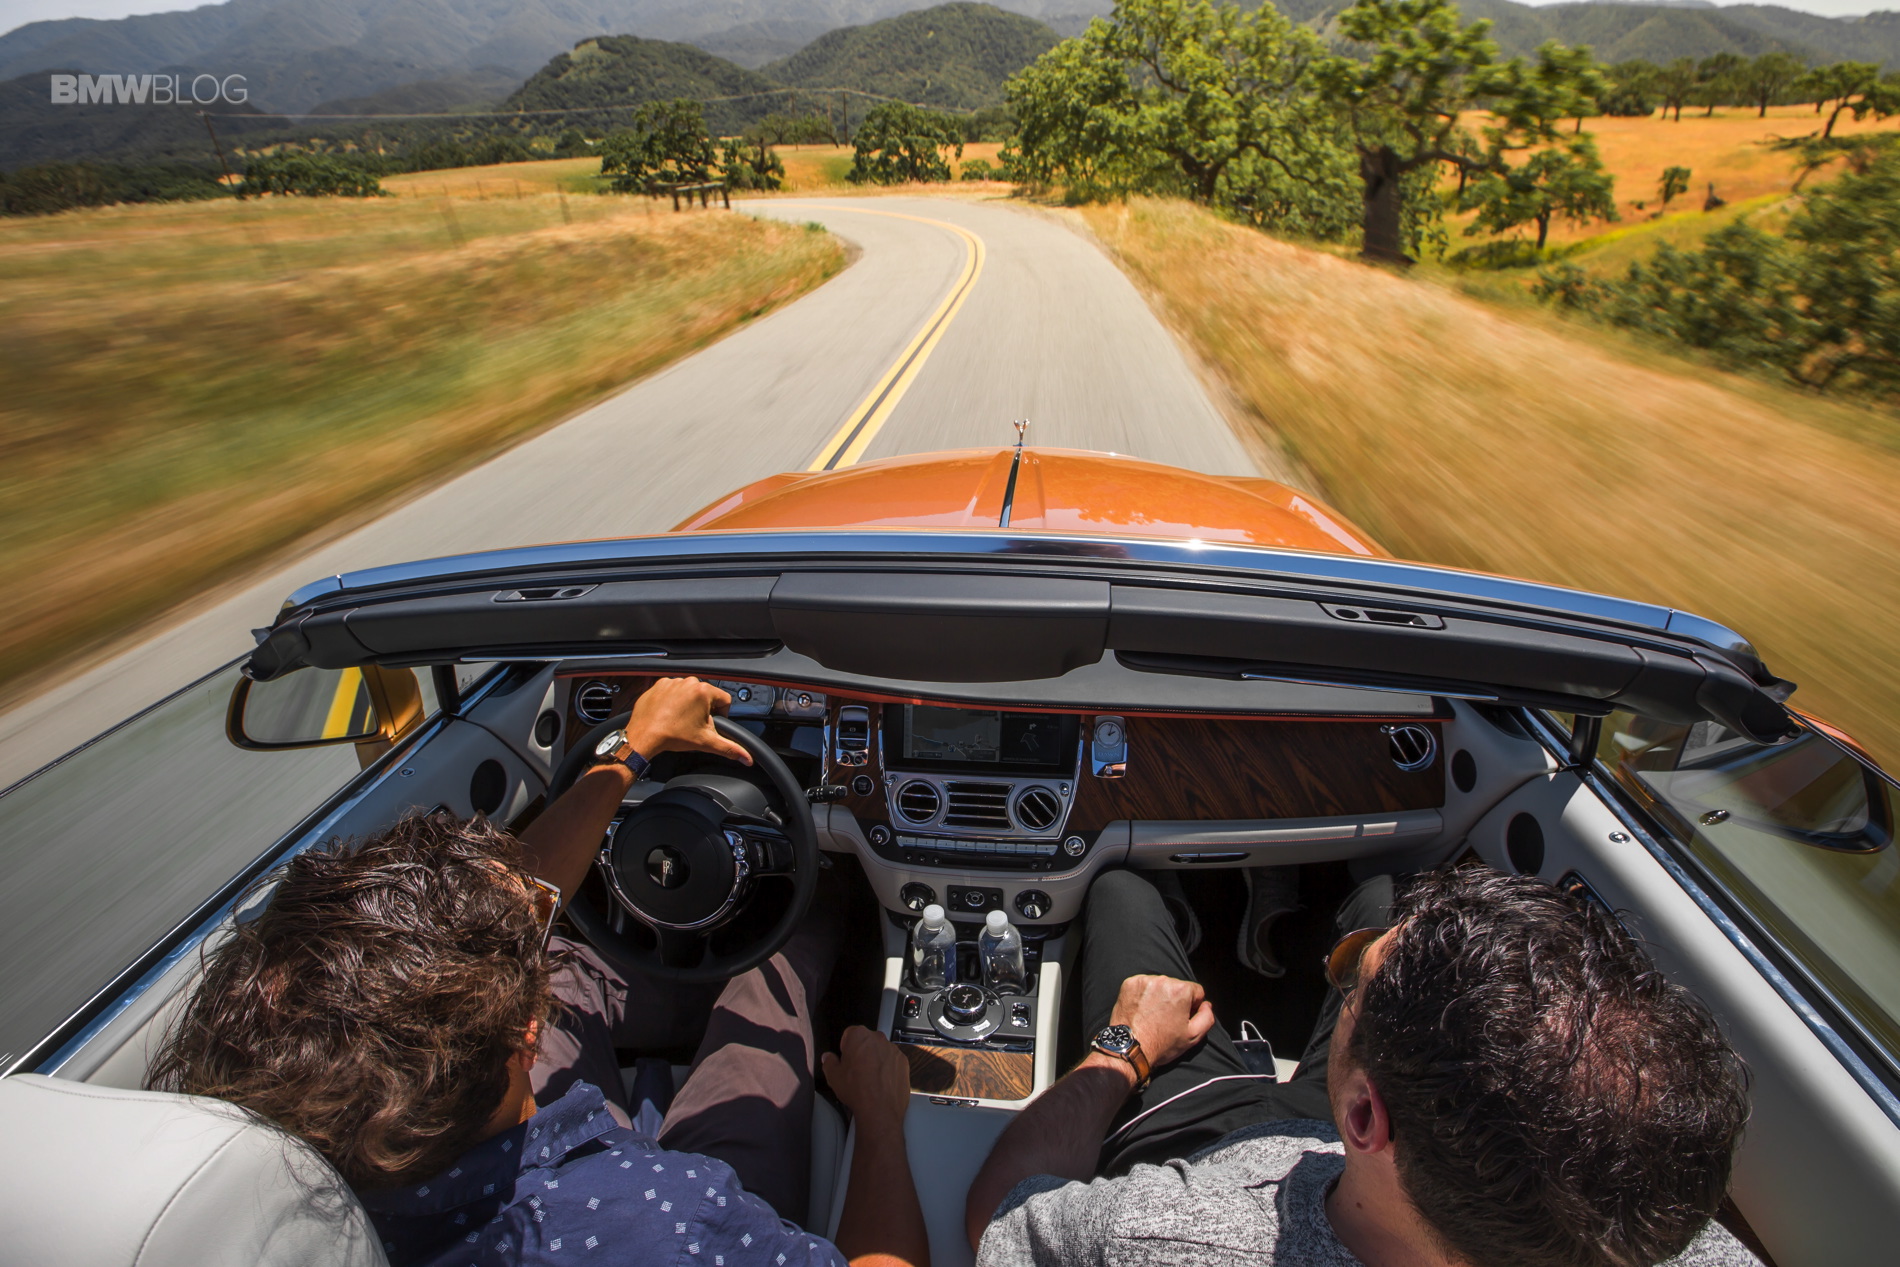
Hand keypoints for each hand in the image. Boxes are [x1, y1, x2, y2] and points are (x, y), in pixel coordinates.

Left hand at [624, 677, 750, 765]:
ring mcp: (672, 682)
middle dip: (703, 710)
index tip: (709, 724)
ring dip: (688, 704)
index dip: (721, 714)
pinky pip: (672, 690)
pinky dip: (672, 700)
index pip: (724, 700)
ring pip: (689, 693)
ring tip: (680, 720)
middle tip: (693, 724)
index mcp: (703, 691)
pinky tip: (669, 714)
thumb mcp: (706, 742)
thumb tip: (746, 758)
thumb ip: (730, 749)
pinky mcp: (658, 685)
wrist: (644, 736)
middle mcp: (688, 682)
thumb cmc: (671, 736)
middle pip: (706, 696)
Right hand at [823, 1026, 910, 1133]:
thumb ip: (829, 1062)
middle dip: (861, 1052)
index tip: (846, 1059)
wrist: (880, 1109)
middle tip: (856, 1070)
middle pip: (866, 1041)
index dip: (846, 1047)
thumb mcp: (833, 1077)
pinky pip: (892, 1061)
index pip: (849, 1034)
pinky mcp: (904, 1061)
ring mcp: (893, 1049)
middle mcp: (878, 1038)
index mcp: (859, 1036)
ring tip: (870, 1079)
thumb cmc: (856, 1090)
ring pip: (880, 1051)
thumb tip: (828, 1057)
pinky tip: (881, 1083)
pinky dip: (888, 1068)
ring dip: (875, 1059)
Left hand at [1110, 974, 1215, 1068]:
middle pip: (1177, 986)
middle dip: (1175, 1000)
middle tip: (1167, 1019)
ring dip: (1160, 996)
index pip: (1196, 991)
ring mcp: (1144, 981)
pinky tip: (1143, 1010)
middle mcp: (1163, 980)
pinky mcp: (1130, 984)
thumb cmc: (1162, 1043)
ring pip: (1160, 985)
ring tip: (1153, 1015)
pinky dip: (1145, 995)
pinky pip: (1144, 985)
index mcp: (1181, 990)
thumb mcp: (1193, 1036)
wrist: (1130, 1047)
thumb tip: (1206, 1005)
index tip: (1182, 1018)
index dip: (1193, 1006)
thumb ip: (1207, 1017)